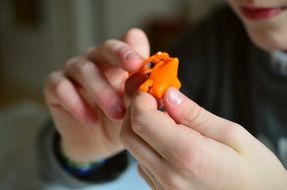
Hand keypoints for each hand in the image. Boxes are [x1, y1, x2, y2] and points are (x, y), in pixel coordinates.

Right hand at [44, 28, 149, 162]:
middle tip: (133, 69)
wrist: (97, 142)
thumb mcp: (136, 108)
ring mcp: (73, 71)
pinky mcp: (55, 86)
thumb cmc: (120, 120)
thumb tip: (157, 81)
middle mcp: (96, 60)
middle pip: (105, 48)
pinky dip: (76, 103)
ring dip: (102, 91)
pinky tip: (90, 120)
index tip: (142, 63)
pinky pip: (60, 87)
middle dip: (120, 56)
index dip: (133, 49)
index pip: (126, 43)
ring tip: (118, 114)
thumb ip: (143, 92)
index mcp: (118, 62)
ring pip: (84, 69)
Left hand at [121, 87, 286, 189]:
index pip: (143, 120)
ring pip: (134, 149)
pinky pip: (143, 164)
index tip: (154, 88)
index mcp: (188, 156)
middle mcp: (169, 177)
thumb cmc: (257, 176)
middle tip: (155, 99)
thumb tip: (169, 95)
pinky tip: (168, 139)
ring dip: (142, 128)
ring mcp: (163, 189)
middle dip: (137, 110)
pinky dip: (148, 145)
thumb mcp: (233, 136)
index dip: (142, 99)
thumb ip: (194, 115)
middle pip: (130, 135)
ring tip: (165, 118)